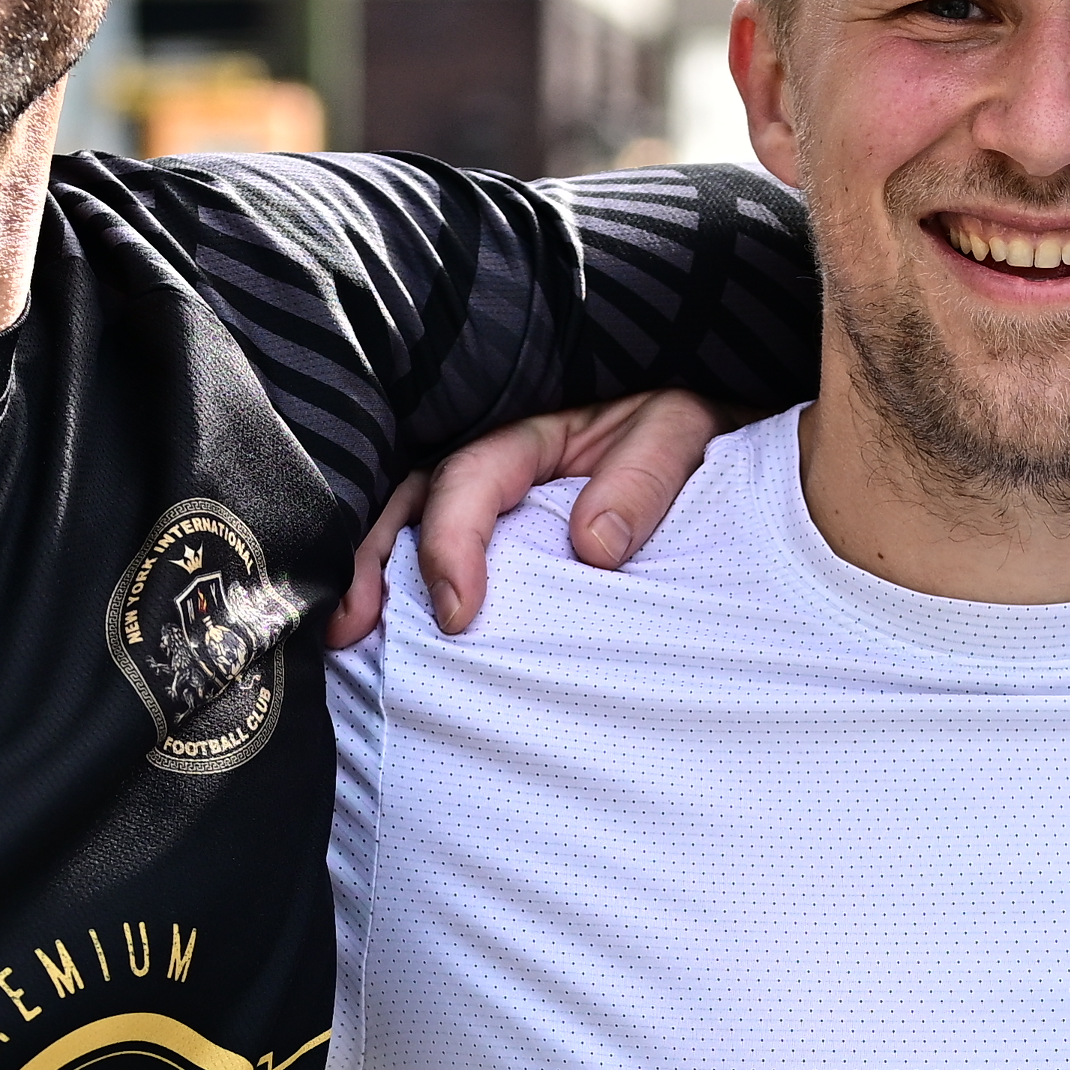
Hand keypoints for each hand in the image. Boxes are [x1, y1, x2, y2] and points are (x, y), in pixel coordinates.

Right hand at [327, 388, 734, 647]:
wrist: (722, 444)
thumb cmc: (698, 435)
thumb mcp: (683, 432)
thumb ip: (645, 478)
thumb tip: (595, 546)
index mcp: (534, 430)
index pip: (470, 478)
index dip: (453, 541)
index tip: (458, 612)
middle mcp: (497, 460)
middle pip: (411, 500)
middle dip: (372, 560)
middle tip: (351, 630)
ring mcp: (492, 500)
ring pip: (407, 525)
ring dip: (372, 578)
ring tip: (346, 639)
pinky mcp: (499, 536)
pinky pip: (436, 554)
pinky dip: (405, 591)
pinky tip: (383, 638)